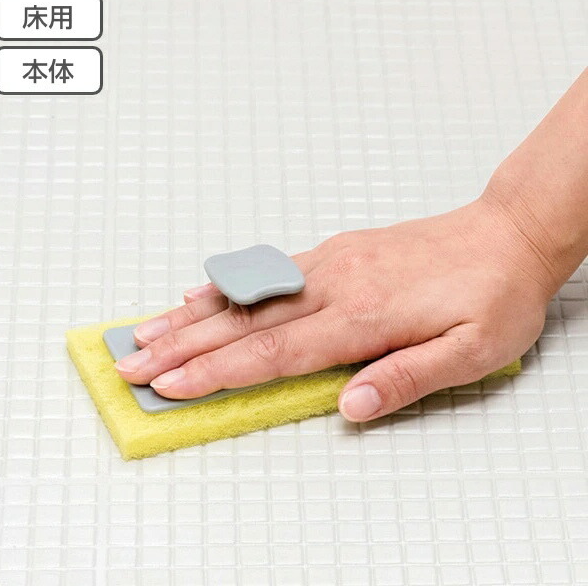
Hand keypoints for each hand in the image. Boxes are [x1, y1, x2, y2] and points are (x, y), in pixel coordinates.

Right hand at [114, 191, 550, 421]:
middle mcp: (336, 284)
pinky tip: (203, 292)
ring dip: (193, 315)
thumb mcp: (472, 351)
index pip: (273, 352)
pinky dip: (230, 284)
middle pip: (244, 323)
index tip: (171, 385)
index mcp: (363, 316)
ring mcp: (331, 263)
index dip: (217, 372)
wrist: (506, 233)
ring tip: (150, 329)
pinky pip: (270, 269)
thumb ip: (406, 378)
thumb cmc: (493, 293)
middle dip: (183, 347)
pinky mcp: (335, 251)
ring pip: (248, 292)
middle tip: (134, 360)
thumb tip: (350, 407)